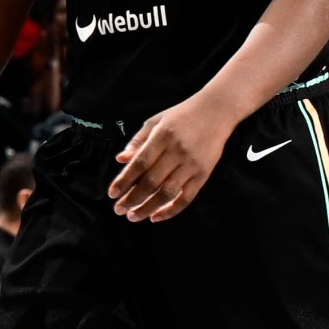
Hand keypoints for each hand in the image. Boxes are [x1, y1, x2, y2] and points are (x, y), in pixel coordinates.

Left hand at [108, 94, 230, 222]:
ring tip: (133, 216)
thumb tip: (120, 159)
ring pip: (167, 193)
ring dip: (148, 208)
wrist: (216, 111)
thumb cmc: (182, 116)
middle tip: (118, 210)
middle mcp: (176, 152)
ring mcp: (191, 164)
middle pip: (151, 182)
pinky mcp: (203, 174)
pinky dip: (171, 210)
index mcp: (162, 137)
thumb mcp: (156, 121)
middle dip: (132, 199)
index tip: (112, 194)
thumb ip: (138, 141)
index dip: (124, 180)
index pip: (139, 163)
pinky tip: (156, 217)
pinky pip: (186, 198)